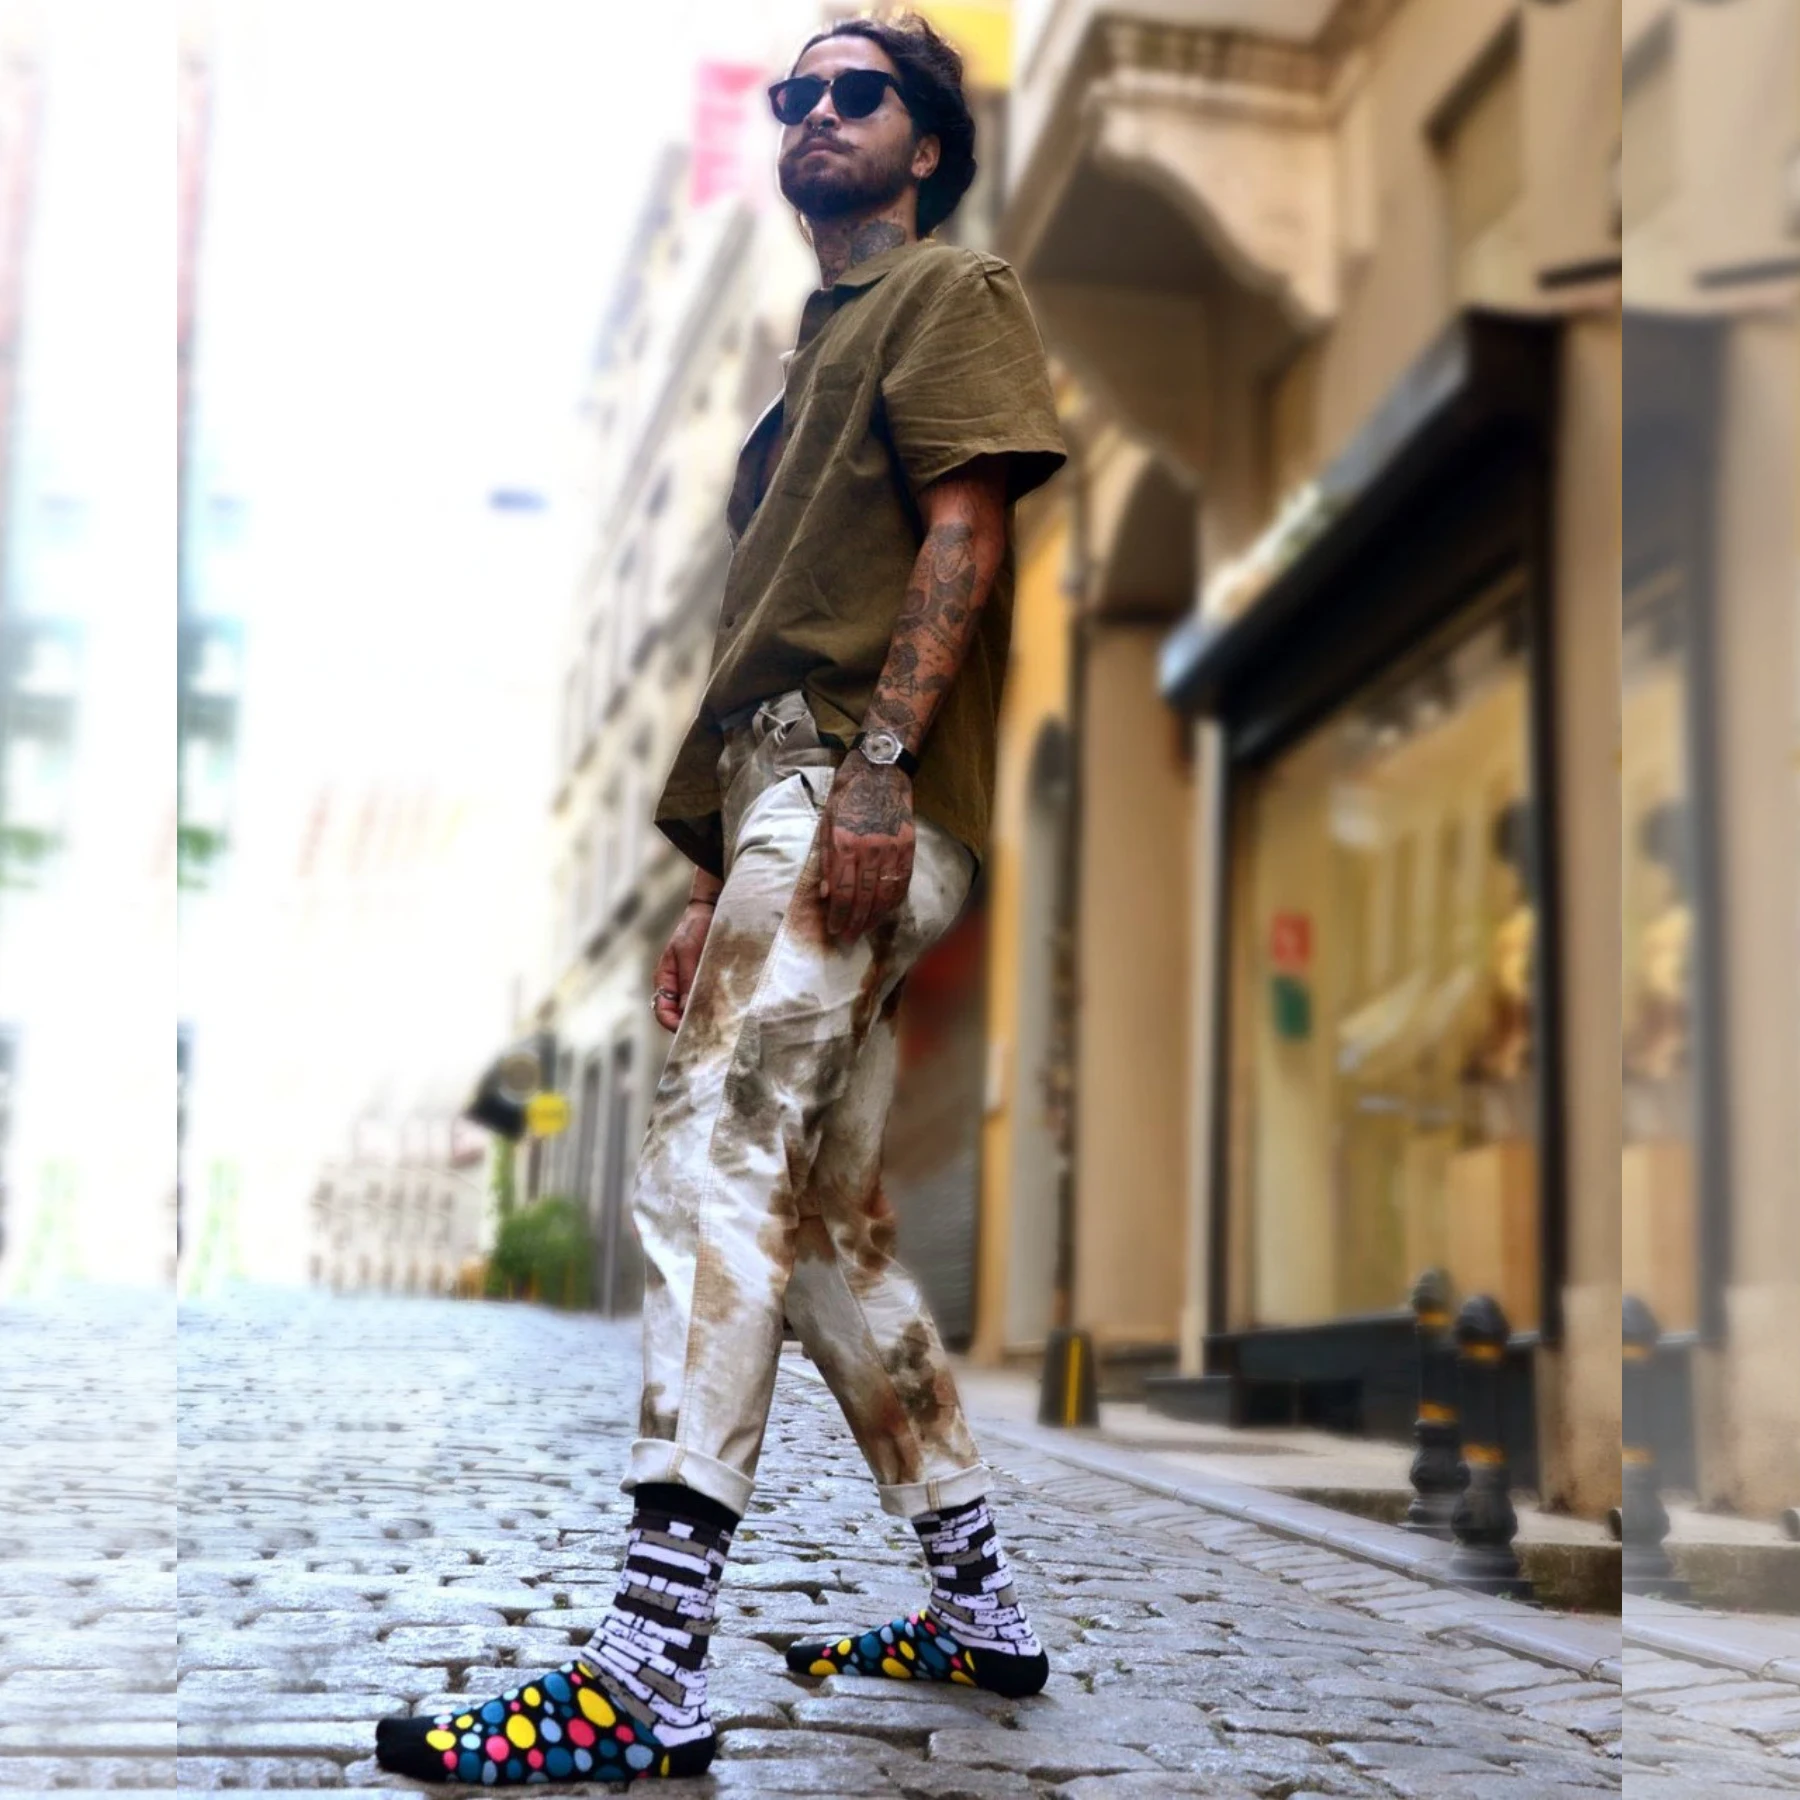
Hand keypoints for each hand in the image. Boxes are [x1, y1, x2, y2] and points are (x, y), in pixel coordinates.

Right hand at [652, 900, 714, 1031]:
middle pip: (679, 1015)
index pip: (662, 1011)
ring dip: (705, 1016)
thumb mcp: (688, 951)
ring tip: (722, 1023)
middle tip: (710, 1032)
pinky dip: (717, 1006)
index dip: (672, 1024)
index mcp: (665, 979)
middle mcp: (677, 986)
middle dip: (691, 1024)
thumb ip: (687, 980)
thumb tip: (686, 1009)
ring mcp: (693, 984)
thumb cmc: (694, 927)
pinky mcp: (710, 981)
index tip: (688, 1029)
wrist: (712, 911)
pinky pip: (710, 999)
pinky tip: (729, 1010)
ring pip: (696, 1009)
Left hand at [819, 756, 913, 944]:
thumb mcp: (826, 824)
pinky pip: (902, 882)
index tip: (834, 929)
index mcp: (844, 844)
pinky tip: (885, 912)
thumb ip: (825, 859)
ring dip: (874, 917)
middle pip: (863, 898)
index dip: (838, 915)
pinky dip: (894, 901)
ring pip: (884, 894)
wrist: (879, 770)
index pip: (841, 891)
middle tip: (848, 938)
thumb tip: (825, 894)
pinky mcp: (908, 846)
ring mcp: (892, 849)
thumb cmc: (847, 796)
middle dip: (854, 922)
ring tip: (864, 930)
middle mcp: (869, 849)